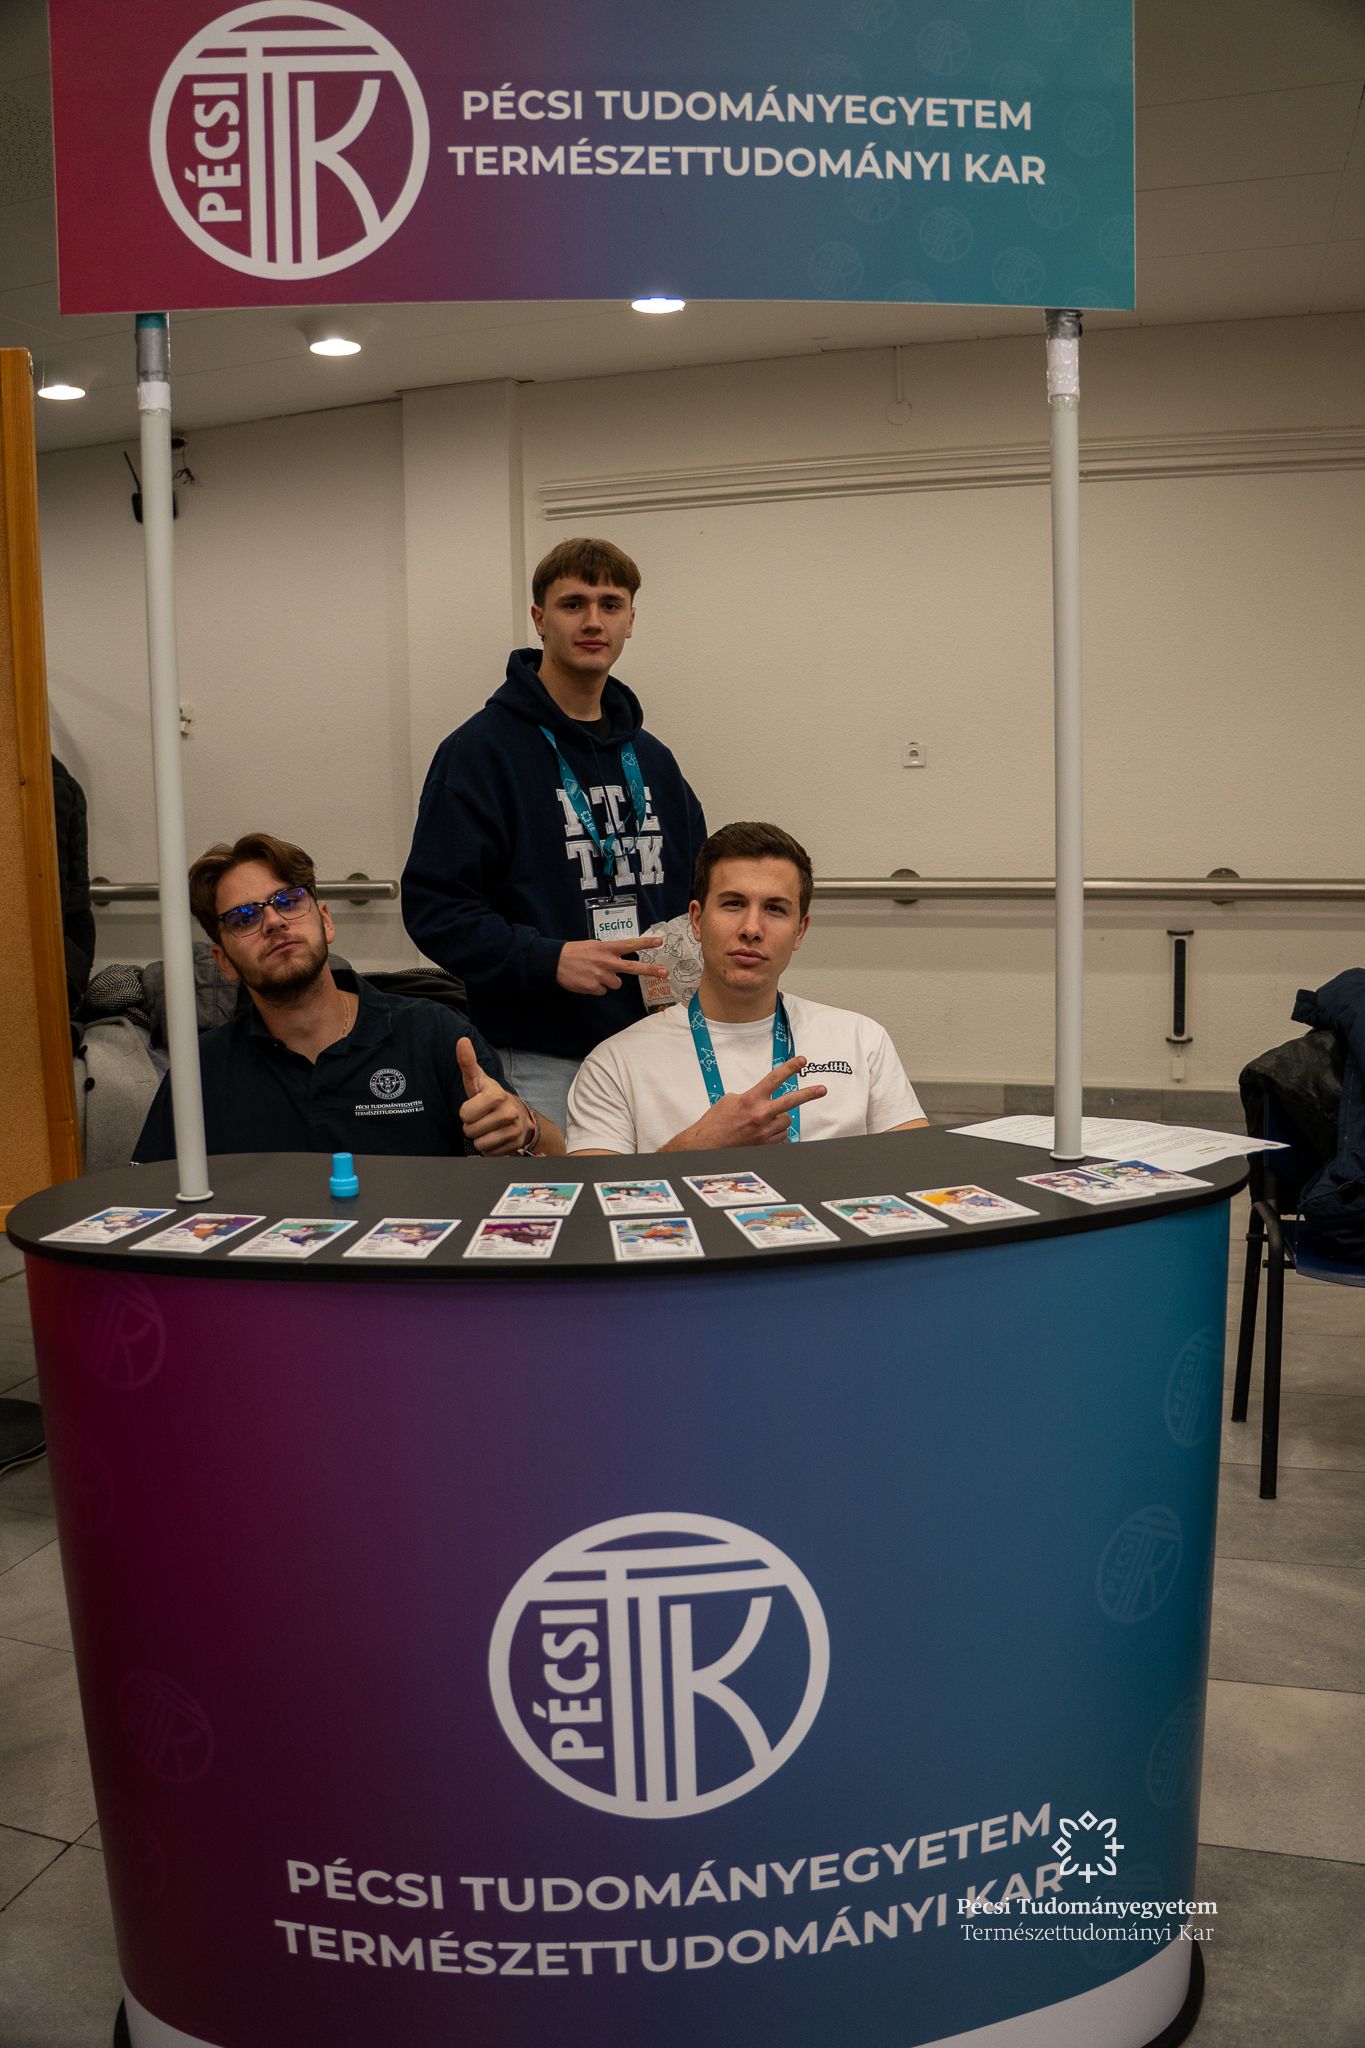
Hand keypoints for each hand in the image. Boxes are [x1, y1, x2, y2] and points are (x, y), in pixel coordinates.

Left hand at [457, 1036, 535, 1155]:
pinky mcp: (514, 1146)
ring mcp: (513, 1130)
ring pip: (479, 1144)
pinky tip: (495, 1137)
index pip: (465, 1113)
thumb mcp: (478, 1080)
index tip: (474, 1106)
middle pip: (470, 1130)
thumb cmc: (491, 1098)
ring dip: (479, 1138)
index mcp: (497, 1095)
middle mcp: (508, 1113)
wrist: (519, 1115)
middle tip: (481, 1118)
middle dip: (471, 1126)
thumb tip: (461, 1041)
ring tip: (488, 1127)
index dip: (466, 1112)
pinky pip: (488, 1154)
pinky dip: (489, 1148)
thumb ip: (468, 1062)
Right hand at [556, 935, 666, 995]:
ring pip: (616, 984)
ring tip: (593, 974)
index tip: (659, 941)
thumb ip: (608, 952)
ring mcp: (601, 975)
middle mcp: (607, 961)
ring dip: (608, 981)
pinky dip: (596, 987)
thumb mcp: (593, 946)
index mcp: (607, 948)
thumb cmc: (575, 952)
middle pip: (633, 967)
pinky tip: (586, 980)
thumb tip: (620, 959)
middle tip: (664, 973)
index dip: (645, 943)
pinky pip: (602, 991)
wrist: (554, 962)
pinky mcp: (594, 987)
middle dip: (650, 970)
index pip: (630, 945)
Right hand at [664, 1056, 826, 1150]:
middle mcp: (761, 1115)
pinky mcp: (766, 1145)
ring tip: (764, 1121)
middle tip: (822, 1089)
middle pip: (791, 1101)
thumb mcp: (730, 1100)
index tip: (801, 1061)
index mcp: (751, 1100)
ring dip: (780, 1119)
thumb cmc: (716, 1123)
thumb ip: (750, 1096)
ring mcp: (765, 1132)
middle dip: (809, 1094)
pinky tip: (762, 1133)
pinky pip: (781, 1136)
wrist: (707, 1146)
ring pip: (786, 1121)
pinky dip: (775, 1133)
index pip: (775, 1079)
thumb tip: (762, 1097)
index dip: (790, 1068)